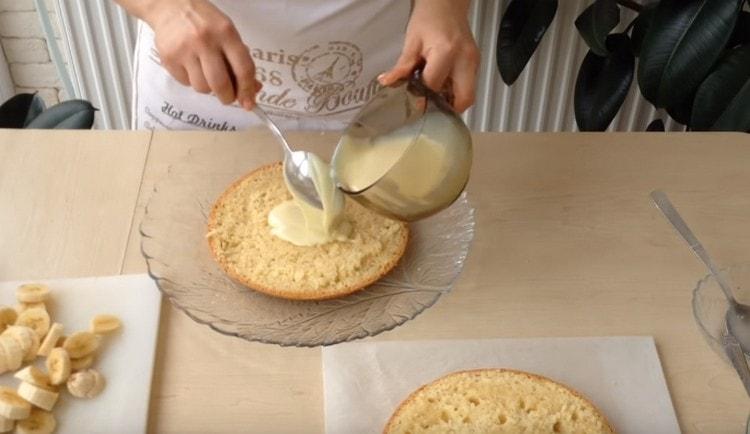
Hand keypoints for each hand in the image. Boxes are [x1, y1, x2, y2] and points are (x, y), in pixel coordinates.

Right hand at [141, 0, 260, 108]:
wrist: (171, 6)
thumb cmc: (205, 21)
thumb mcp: (228, 33)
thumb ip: (240, 60)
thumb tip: (253, 88)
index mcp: (226, 33)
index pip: (243, 69)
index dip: (248, 90)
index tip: (248, 101)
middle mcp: (205, 41)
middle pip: (221, 84)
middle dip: (228, 97)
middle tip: (228, 97)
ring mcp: (185, 50)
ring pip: (202, 87)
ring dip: (208, 88)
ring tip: (207, 74)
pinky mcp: (169, 58)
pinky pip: (186, 83)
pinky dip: (192, 81)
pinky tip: (191, 66)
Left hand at [379, 0, 478, 112]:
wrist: (446, 3)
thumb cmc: (429, 17)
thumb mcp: (412, 41)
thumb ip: (403, 66)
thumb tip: (388, 82)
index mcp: (446, 52)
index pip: (434, 87)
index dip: (422, 98)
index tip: (412, 104)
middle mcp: (465, 59)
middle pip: (464, 99)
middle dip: (448, 109)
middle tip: (431, 108)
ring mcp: (474, 62)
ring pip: (469, 94)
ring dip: (452, 101)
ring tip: (434, 96)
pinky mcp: (476, 62)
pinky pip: (469, 85)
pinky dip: (456, 91)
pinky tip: (442, 85)